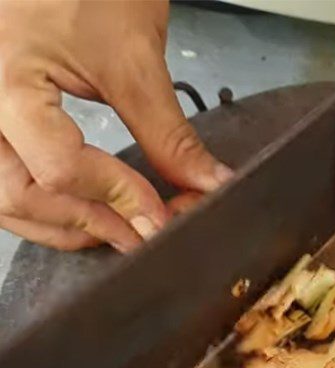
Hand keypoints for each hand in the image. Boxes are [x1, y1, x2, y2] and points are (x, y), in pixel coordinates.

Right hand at [0, 0, 230, 251]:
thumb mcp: (133, 57)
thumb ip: (167, 134)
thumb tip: (205, 187)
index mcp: (4, 79)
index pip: (59, 169)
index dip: (118, 199)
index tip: (162, 216)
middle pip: (18, 197)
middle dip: (87, 223)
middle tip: (142, 233)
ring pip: (4, 199)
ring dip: (63, 222)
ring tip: (119, 226)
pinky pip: (3, 179)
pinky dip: (45, 204)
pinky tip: (85, 208)